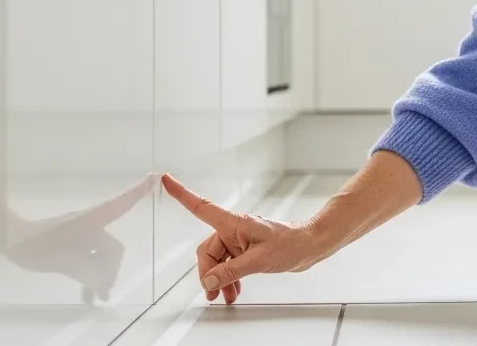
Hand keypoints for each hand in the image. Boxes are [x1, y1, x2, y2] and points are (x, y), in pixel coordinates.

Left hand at [1, 174, 155, 302]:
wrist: (10, 240)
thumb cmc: (31, 244)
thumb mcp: (56, 260)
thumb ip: (84, 270)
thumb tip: (105, 281)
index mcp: (89, 221)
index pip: (118, 204)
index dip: (137, 193)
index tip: (155, 176)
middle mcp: (91, 225)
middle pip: (111, 249)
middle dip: (109, 271)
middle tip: (100, 294)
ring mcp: (84, 235)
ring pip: (103, 258)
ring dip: (100, 277)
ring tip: (93, 298)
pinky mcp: (77, 244)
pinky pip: (92, 260)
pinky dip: (92, 275)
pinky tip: (88, 293)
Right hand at [162, 173, 330, 303]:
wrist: (309, 246)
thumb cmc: (290, 244)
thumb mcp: (259, 261)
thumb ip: (232, 271)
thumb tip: (210, 281)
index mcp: (234, 223)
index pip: (201, 207)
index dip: (182, 194)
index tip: (166, 180)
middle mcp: (233, 229)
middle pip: (208, 251)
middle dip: (208, 273)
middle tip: (213, 293)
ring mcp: (239, 240)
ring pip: (218, 261)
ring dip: (219, 279)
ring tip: (224, 296)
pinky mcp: (246, 249)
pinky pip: (228, 264)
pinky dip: (229, 278)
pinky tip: (234, 290)